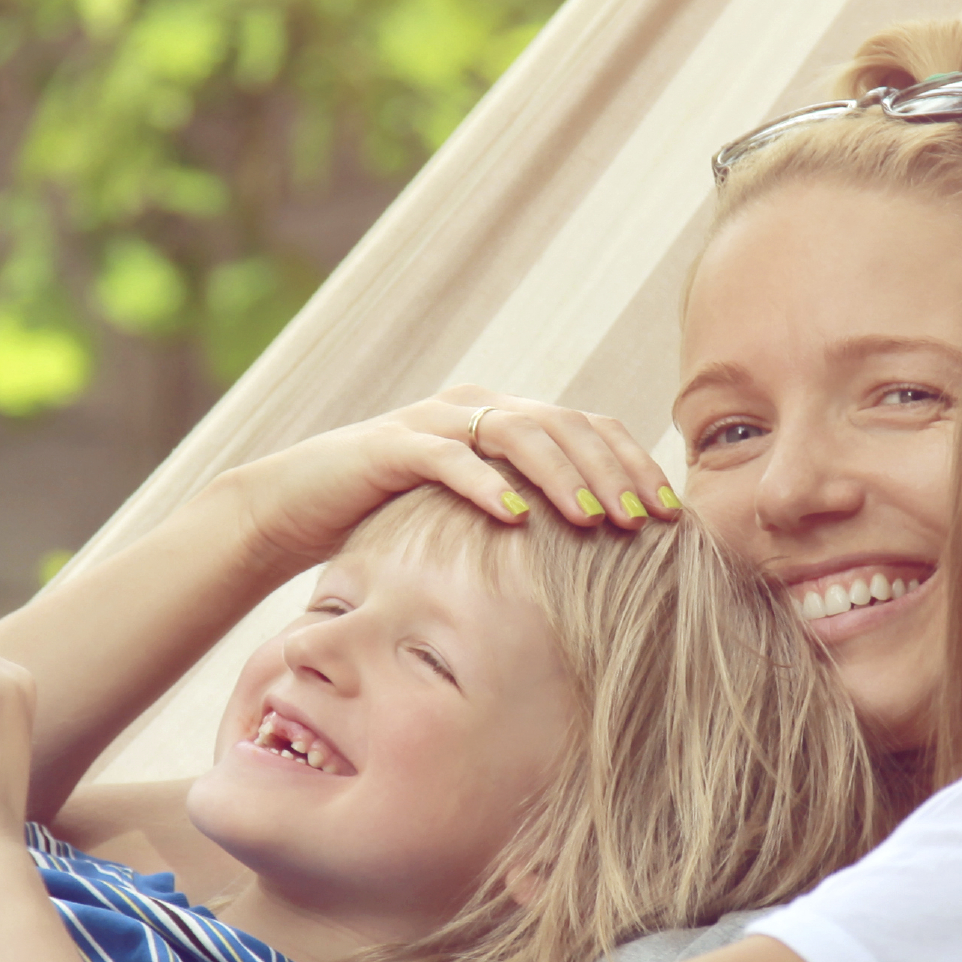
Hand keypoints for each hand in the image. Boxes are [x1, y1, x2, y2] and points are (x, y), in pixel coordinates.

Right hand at [226, 386, 681, 571]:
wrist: (292, 509)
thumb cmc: (387, 521)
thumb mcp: (468, 516)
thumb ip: (523, 513)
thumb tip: (599, 555)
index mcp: (500, 416)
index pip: (584, 426)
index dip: (630, 462)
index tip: (669, 512)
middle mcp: (472, 406)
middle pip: (561, 424)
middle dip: (610, 471)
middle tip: (645, 519)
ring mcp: (431, 421)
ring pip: (515, 433)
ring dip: (563, 475)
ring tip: (597, 519)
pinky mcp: (390, 447)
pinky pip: (447, 458)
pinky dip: (485, 485)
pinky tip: (516, 518)